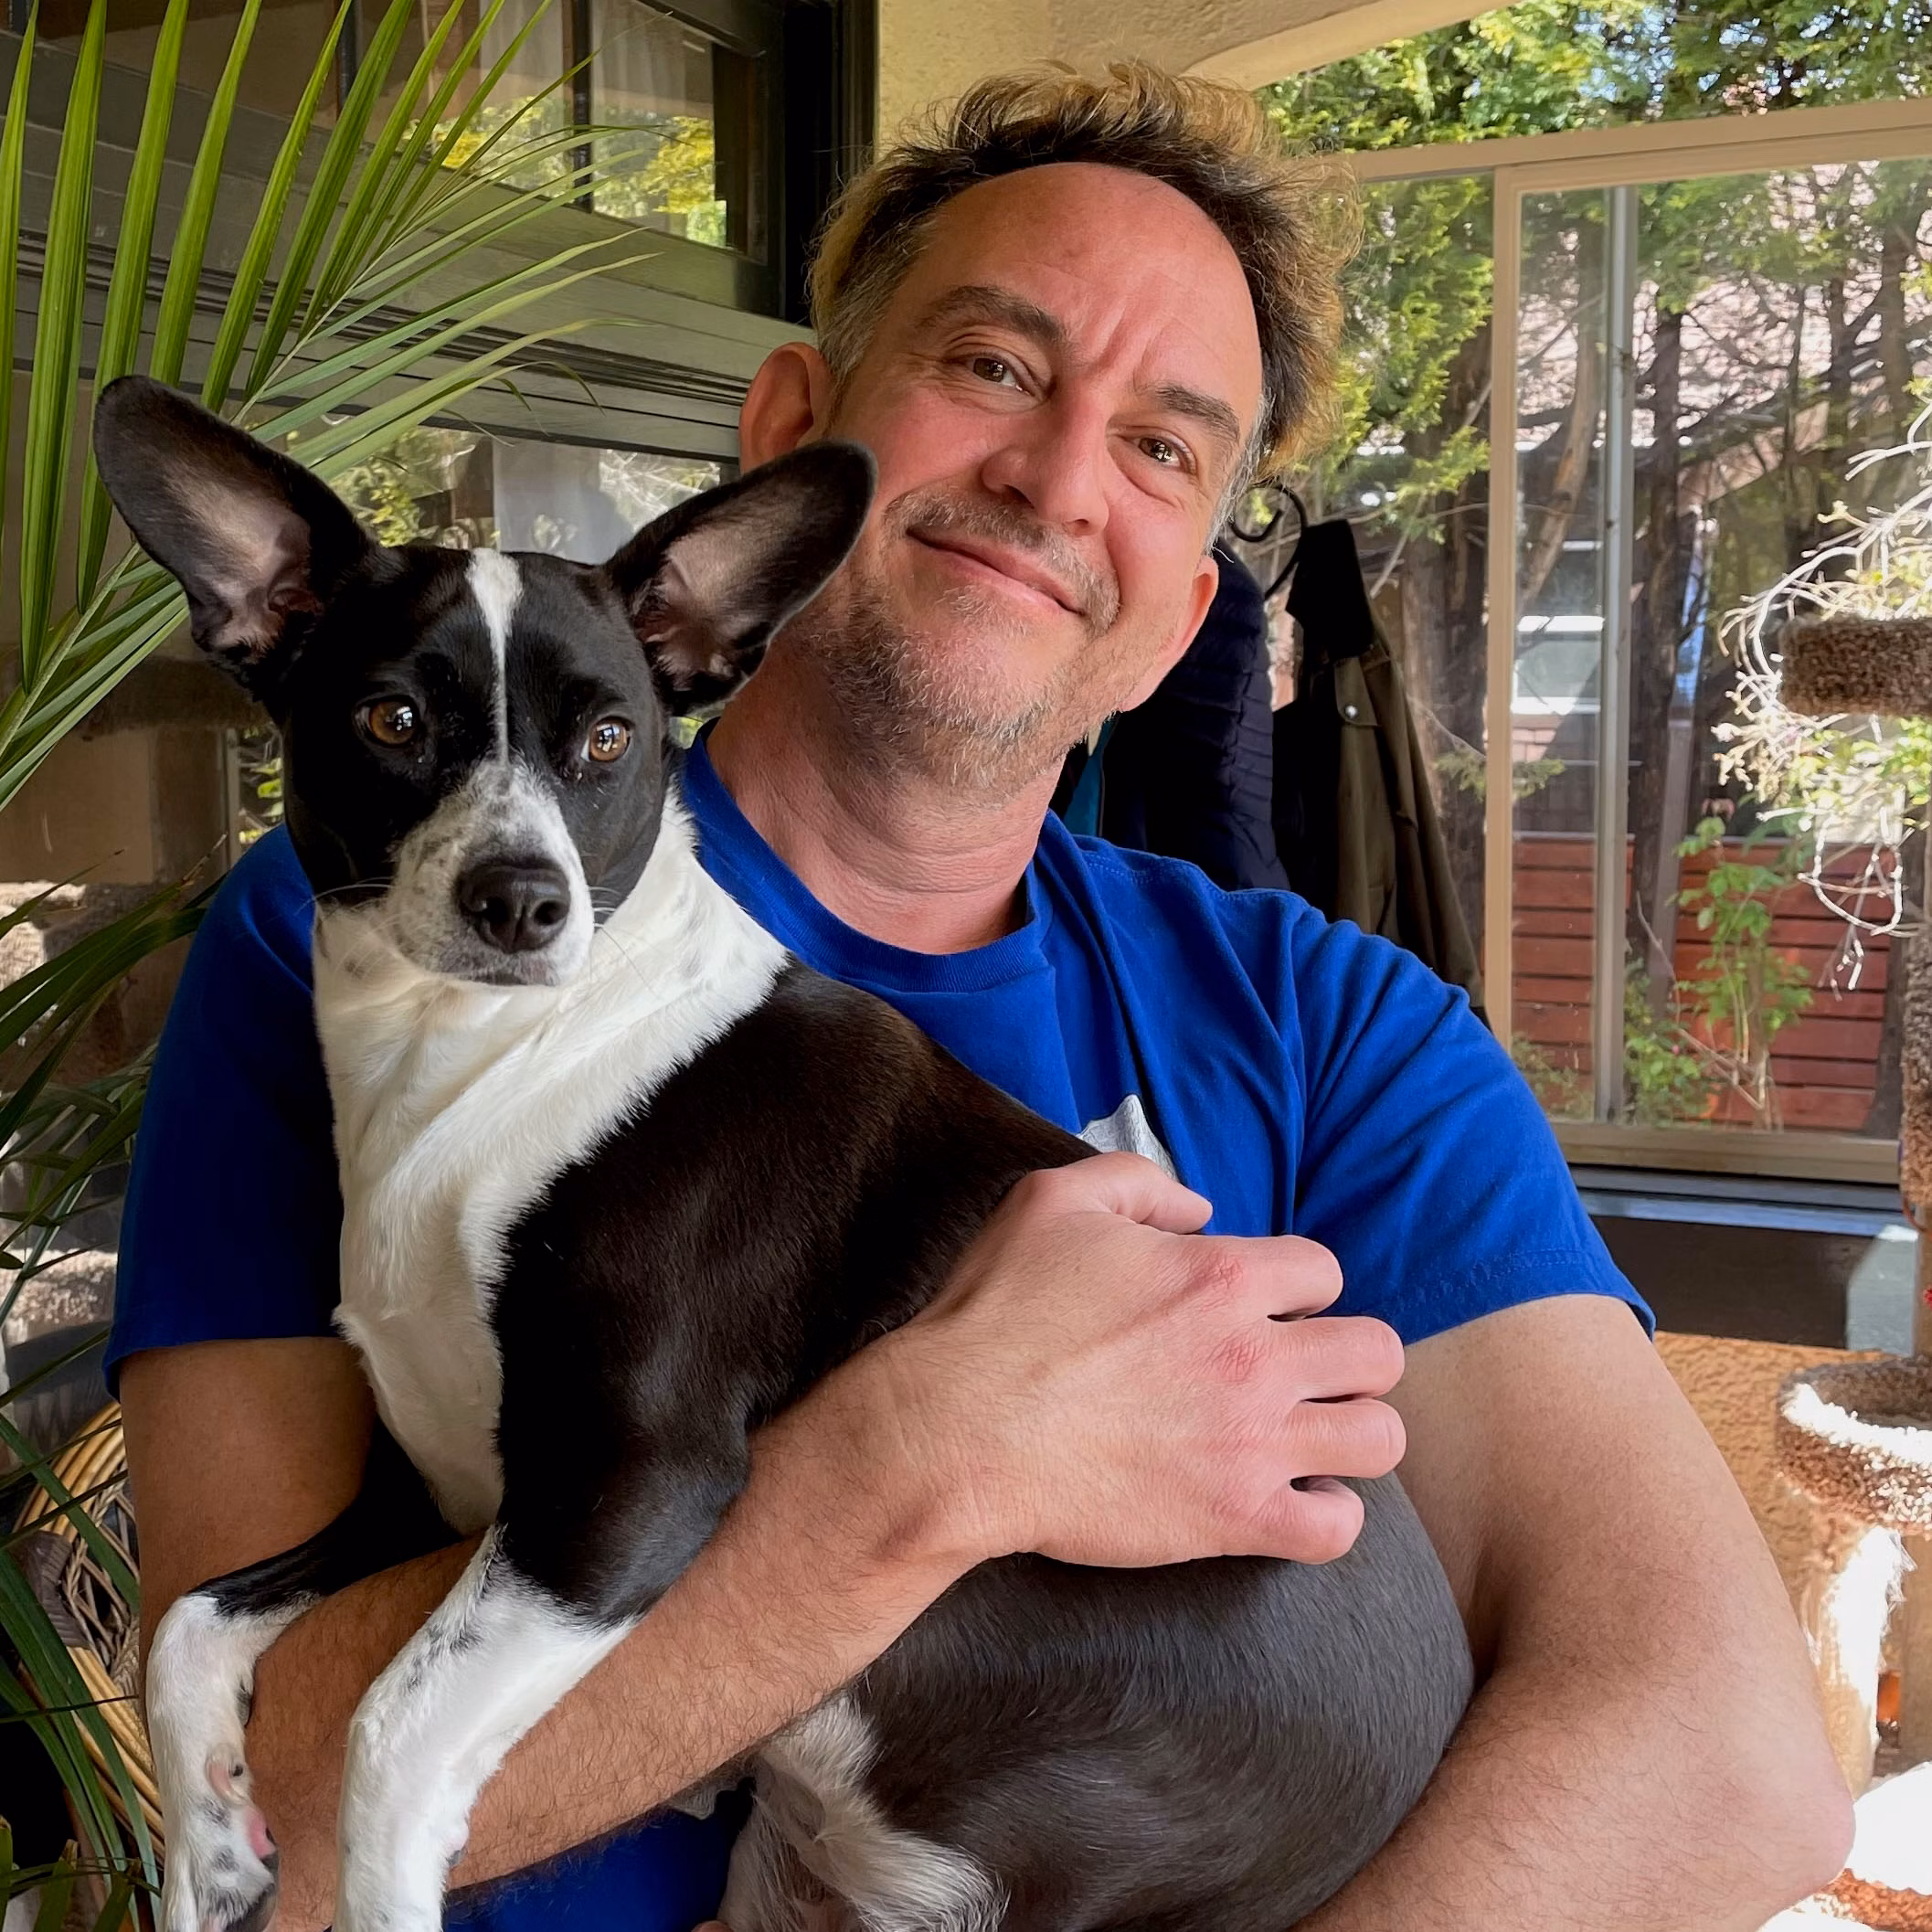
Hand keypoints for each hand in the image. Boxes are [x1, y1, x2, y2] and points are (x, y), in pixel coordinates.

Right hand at [853, 1153, 1404, 1571]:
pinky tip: (1291, 1500)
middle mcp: (1254, 1358)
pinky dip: (1326, 1517)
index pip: (1323, 1271)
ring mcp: (1251, 1443)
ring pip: (1379, 1438)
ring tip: (1312, 1438)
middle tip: (1301, 1374)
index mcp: (1220, 1276)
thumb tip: (1201, 1211)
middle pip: (1377, 1353)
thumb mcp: (1052, 1201)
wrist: (955, 1433)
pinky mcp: (1233, 1519)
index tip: (1263, 1309)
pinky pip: (1336, 1530)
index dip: (1296, 1286)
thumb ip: (1139, 1184)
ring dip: (1353, 1433)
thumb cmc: (996, 1314)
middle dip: (1349, 1358)